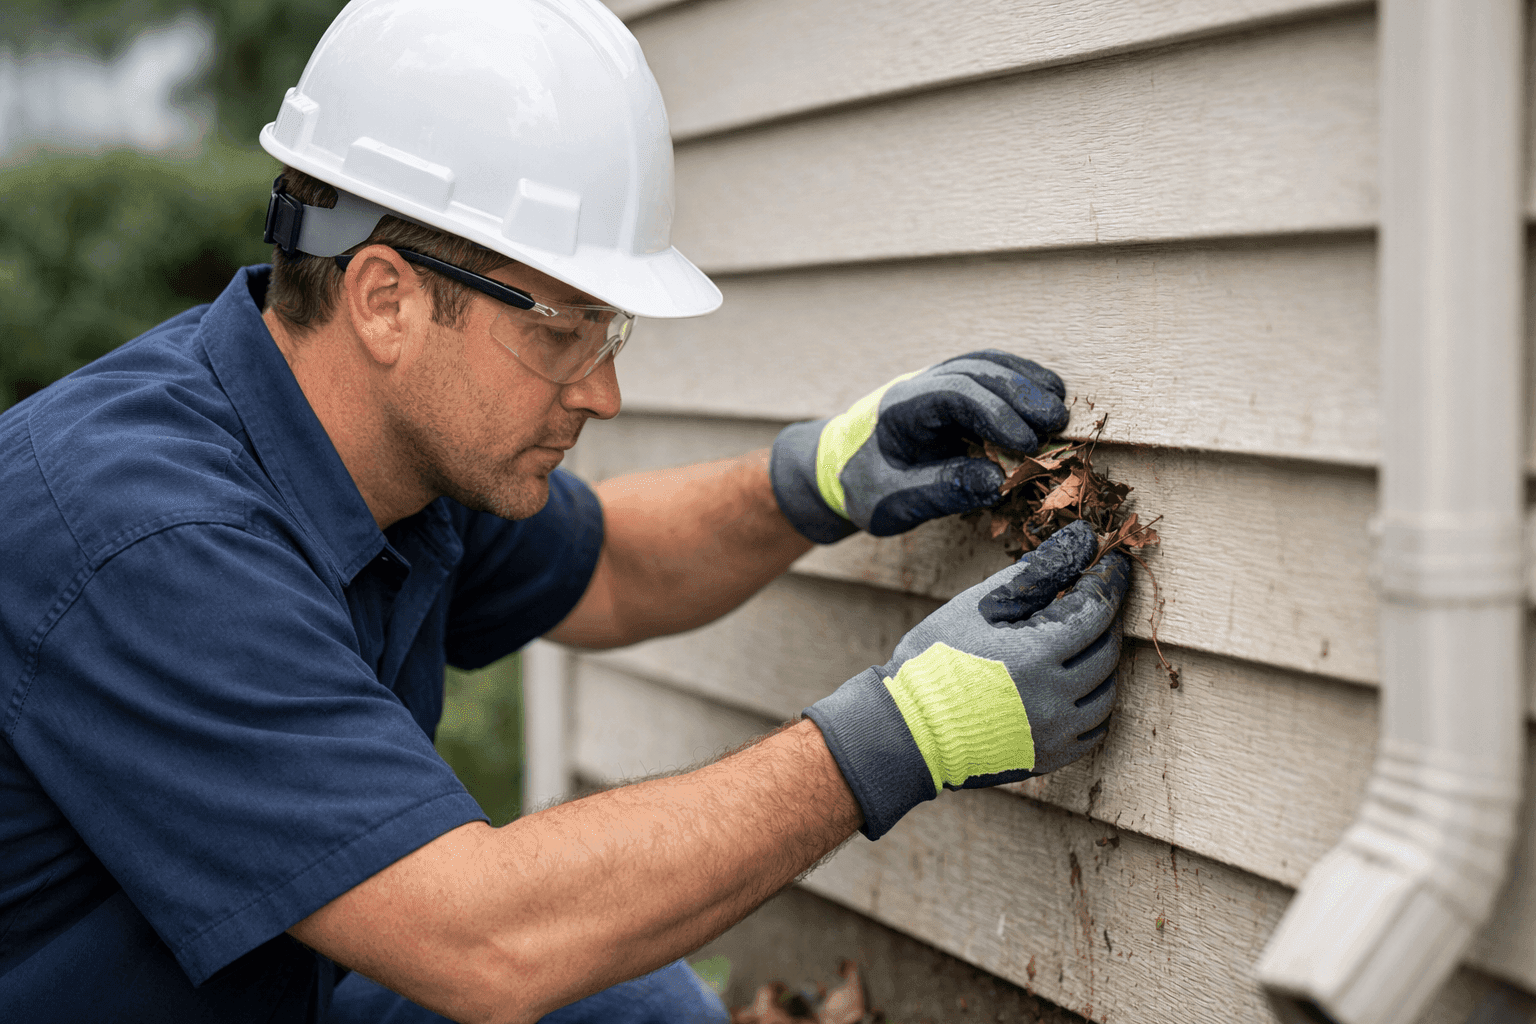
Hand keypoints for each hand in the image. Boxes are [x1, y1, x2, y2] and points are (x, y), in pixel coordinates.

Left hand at [769, 350, 1068, 541]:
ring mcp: (936, 382)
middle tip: (1056, 425)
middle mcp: (919, 384)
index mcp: (899, 409)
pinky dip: (1021, 382)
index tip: (1026, 444)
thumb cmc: (863, 488)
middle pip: (976, 371)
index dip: (995, 412)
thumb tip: (997, 482)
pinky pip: (990, 374)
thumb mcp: (892, 503)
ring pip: (986, 364)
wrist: (839, 470)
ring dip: (1026, 383)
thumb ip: (940, 491)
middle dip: (1020, 394)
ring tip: (1059, 411)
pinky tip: (1047, 400)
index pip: (953, 393)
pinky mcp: (952, 391)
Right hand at [803, 521, 1129, 838]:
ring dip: (1100, 663)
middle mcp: (1055, 698)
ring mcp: (1055, 733)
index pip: (1097, 609)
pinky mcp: (1050, 758)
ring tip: (1079, 642)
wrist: (907, 729)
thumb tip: (1078, 540)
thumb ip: (1034, 574)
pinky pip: (1093, 730)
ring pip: (1106, 693)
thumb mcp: (978, 606)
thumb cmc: (934, 660)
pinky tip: (1073, 685)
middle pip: (1106, 650)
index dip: (1106, 580)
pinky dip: (1091, 704)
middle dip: (1104, 618)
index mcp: (1037, 655)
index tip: (1109, 561)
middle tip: (1091, 597)